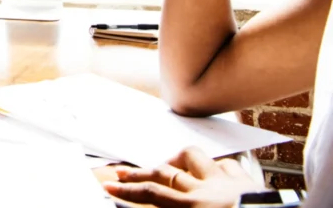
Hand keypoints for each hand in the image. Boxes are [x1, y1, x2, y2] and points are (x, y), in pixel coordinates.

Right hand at [104, 147, 260, 207]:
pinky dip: (217, 166)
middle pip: (165, 173)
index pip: (151, 195)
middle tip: (124, 171)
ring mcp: (228, 182)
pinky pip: (229, 165)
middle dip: (141, 172)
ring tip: (169, 164)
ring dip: (178, 160)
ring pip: (194, 158)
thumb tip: (153, 202)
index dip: (127, 190)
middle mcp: (207, 190)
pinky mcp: (249, 181)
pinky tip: (214, 169)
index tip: (110, 185)